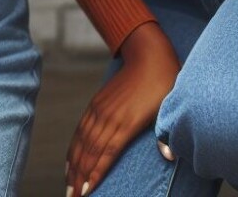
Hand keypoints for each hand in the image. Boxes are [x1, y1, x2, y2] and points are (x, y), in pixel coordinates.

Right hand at [66, 21, 179, 196]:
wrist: (147, 55)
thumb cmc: (163, 84)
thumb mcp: (170, 108)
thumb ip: (165, 133)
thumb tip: (169, 156)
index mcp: (124, 122)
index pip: (106, 154)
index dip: (94, 174)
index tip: (86, 192)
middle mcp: (107, 117)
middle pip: (89, 151)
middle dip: (79, 175)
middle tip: (71, 196)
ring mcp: (99, 109)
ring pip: (82, 140)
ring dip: (73, 163)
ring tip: (68, 183)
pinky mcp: (97, 103)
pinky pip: (81, 128)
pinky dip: (74, 145)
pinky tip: (71, 157)